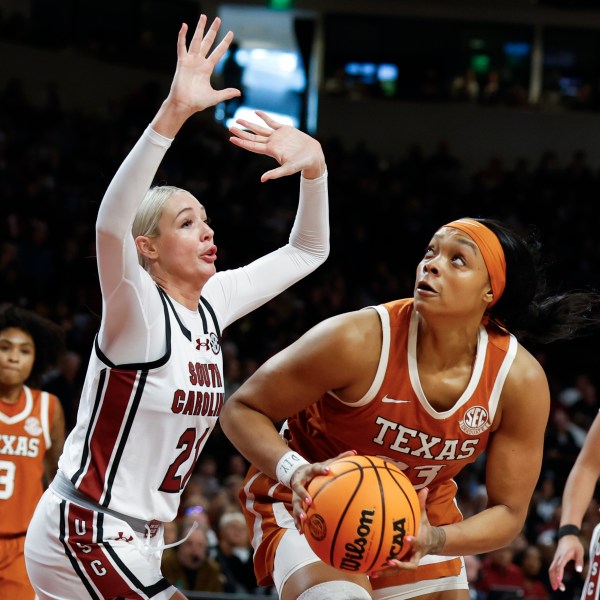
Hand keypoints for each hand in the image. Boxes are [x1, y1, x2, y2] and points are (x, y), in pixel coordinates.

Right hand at [156, 15, 240, 131]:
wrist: (184, 105)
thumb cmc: (197, 102)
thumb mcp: (215, 97)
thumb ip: (226, 93)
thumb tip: (239, 92)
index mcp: (207, 68)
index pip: (218, 52)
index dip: (224, 43)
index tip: (231, 33)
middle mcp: (199, 62)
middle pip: (208, 42)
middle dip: (213, 31)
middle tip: (218, 20)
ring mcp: (190, 61)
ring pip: (196, 41)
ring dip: (199, 28)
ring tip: (204, 17)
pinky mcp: (182, 62)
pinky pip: (182, 46)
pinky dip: (182, 36)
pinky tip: (184, 26)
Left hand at [229, 111, 326, 181]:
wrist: (313, 156)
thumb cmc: (301, 164)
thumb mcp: (288, 169)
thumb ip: (275, 173)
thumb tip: (262, 180)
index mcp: (270, 151)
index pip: (252, 146)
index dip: (242, 142)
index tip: (231, 138)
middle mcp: (272, 143)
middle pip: (253, 137)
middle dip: (241, 132)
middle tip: (230, 127)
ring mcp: (277, 136)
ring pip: (260, 128)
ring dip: (249, 124)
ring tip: (238, 119)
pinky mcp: (285, 130)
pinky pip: (272, 122)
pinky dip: (264, 117)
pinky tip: (257, 112)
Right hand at [289, 450, 356, 531]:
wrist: (296, 473)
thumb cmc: (315, 470)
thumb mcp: (325, 462)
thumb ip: (339, 458)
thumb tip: (355, 451)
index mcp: (309, 471)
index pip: (315, 468)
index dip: (321, 469)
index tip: (328, 470)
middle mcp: (300, 483)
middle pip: (299, 488)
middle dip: (303, 495)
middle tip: (310, 501)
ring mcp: (295, 494)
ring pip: (295, 503)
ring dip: (298, 512)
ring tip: (304, 519)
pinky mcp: (295, 503)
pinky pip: (295, 514)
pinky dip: (297, 523)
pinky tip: (302, 532)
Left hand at [369, 488, 443, 577]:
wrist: (432, 542)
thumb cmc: (424, 526)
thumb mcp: (424, 516)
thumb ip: (422, 503)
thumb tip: (425, 488)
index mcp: (420, 542)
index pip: (418, 543)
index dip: (413, 542)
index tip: (407, 538)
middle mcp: (414, 554)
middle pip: (409, 564)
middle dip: (400, 564)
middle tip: (389, 561)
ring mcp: (408, 561)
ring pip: (398, 571)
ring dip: (386, 572)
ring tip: (373, 571)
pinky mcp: (402, 564)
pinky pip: (391, 570)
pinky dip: (381, 571)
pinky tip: (369, 571)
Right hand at [549, 536, 584, 591]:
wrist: (566, 536)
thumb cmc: (574, 544)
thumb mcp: (580, 551)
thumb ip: (579, 561)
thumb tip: (579, 571)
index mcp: (563, 555)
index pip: (559, 565)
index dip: (559, 573)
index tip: (559, 580)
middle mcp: (557, 558)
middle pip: (552, 569)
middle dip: (553, 579)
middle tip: (557, 588)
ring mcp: (555, 559)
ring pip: (551, 569)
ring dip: (552, 578)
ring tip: (557, 588)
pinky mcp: (555, 560)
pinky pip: (552, 568)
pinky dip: (553, 575)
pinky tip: (557, 581)